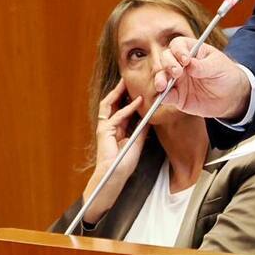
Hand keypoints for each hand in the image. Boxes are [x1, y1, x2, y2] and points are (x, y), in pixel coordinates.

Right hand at [79, 80, 145, 224]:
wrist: (115, 175)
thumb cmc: (124, 162)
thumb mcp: (137, 142)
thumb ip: (141, 129)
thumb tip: (149, 118)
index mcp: (115, 128)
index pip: (120, 108)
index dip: (126, 98)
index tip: (135, 89)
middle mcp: (108, 125)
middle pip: (111, 103)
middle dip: (118, 90)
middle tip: (126, 79)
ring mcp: (104, 127)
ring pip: (109, 104)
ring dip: (117, 93)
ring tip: (125, 83)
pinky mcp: (104, 130)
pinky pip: (117, 116)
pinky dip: (127, 108)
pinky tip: (136, 102)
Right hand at [154, 37, 250, 120]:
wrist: (231, 97)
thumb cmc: (225, 75)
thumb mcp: (219, 67)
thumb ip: (204, 66)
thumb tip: (190, 65)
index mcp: (191, 51)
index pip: (178, 45)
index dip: (178, 50)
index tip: (185, 60)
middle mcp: (180, 64)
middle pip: (166, 58)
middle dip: (168, 64)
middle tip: (177, 72)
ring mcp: (176, 80)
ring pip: (161, 76)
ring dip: (160, 80)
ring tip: (163, 86)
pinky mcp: (176, 96)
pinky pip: (166, 96)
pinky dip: (162, 96)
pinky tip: (164, 97)